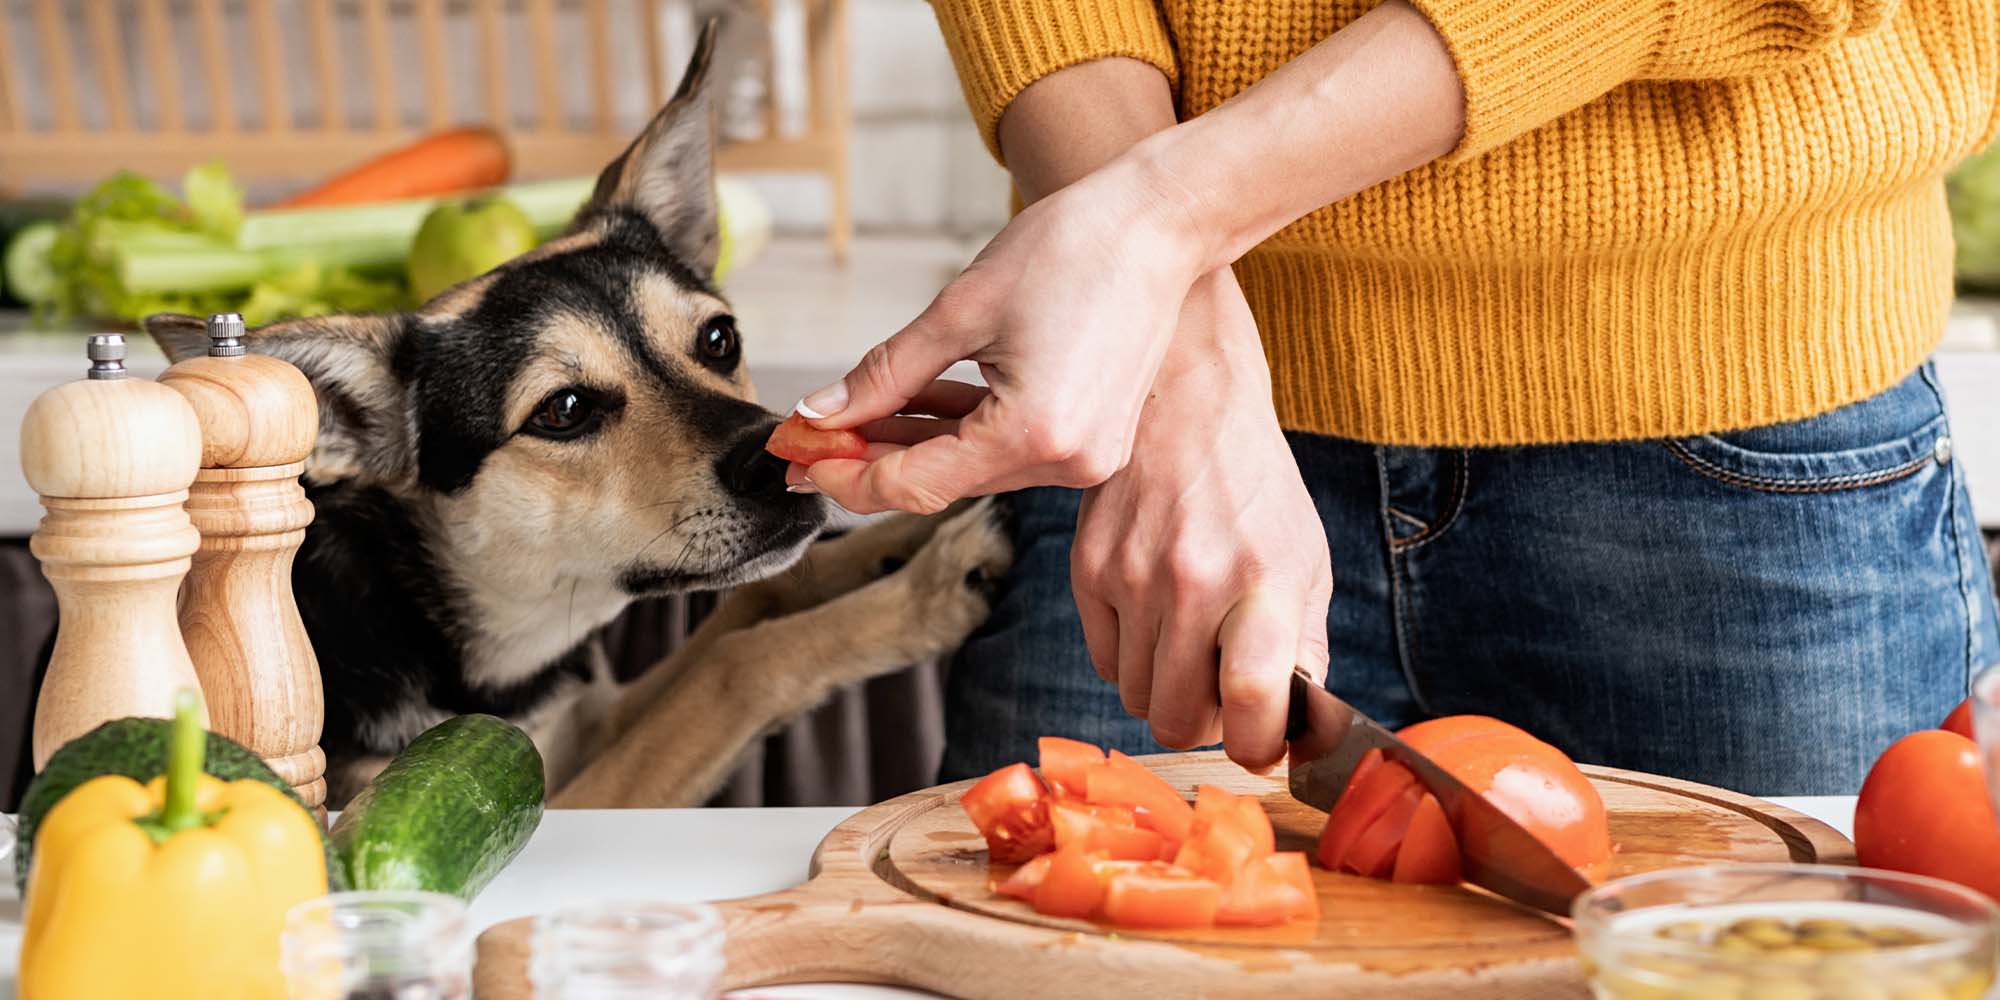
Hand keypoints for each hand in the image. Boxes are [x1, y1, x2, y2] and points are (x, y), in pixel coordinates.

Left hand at [785, 160, 1208, 513]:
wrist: (1161, 222)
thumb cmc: (1073, 248)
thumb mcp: (960, 310)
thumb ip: (884, 374)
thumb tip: (822, 413)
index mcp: (1034, 434)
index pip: (915, 484)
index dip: (846, 475)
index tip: (796, 456)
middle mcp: (1067, 461)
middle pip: (942, 482)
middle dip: (869, 460)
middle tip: (805, 443)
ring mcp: (1086, 455)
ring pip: (972, 467)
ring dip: (911, 445)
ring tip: (847, 422)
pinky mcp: (1093, 438)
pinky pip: (1006, 448)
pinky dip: (958, 431)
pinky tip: (908, 410)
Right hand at [1071, 269, 1332, 769]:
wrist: (1185, 399)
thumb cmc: (1254, 483)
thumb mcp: (1304, 556)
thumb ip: (1304, 645)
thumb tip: (1294, 726)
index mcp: (1264, 582)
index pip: (1253, 702)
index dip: (1258, 747)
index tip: (1262, 742)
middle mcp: (1193, 583)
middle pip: (1179, 721)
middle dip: (1205, 723)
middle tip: (1222, 690)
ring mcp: (1132, 578)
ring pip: (1137, 698)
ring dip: (1166, 689)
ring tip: (1190, 643)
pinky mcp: (1088, 569)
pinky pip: (1105, 660)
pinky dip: (1132, 657)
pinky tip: (1155, 615)